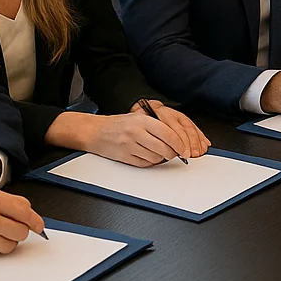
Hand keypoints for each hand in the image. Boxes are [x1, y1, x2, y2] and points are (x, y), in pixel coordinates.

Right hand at [86, 103, 211, 165]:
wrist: (96, 131)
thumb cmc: (119, 124)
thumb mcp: (138, 117)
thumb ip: (156, 124)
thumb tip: (178, 137)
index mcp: (142, 120)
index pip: (168, 133)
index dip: (180, 143)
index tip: (185, 149)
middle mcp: (136, 132)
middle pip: (164, 148)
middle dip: (172, 153)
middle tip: (174, 152)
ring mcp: (130, 146)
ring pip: (156, 157)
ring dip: (161, 158)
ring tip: (158, 151)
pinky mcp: (125, 157)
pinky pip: (145, 164)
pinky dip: (151, 162)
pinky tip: (148, 155)